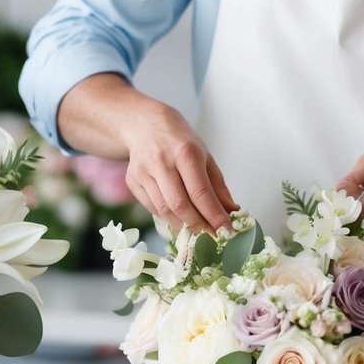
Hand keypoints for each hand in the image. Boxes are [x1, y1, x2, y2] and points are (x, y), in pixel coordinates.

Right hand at [120, 103, 238, 233]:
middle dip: (198, 226)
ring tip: (197, 232)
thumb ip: (217, 186)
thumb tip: (231, 212)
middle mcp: (162, 161)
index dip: (214, 215)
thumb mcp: (205, 156)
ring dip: (183, 226)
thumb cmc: (180, 142)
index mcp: (185, 152)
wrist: (145, 125)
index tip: (226, 231)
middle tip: (212, 238)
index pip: (200, 192)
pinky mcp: (132, 180)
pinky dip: (168, 218)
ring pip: (164, 210)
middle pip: (180, 205)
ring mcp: (143, 171)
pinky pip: (152, 208)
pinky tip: (178, 219)